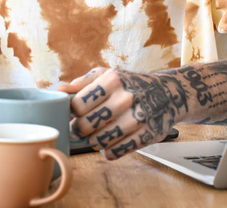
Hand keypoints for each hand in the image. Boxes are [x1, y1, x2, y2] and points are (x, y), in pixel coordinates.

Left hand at [56, 67, 186, 159]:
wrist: (167, 93)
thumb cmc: (130, 84)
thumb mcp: (107, 75)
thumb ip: (82, 83)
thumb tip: (58, 90)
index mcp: (112, 80)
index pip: (78, 105)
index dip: (70, 114)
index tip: (71, 116)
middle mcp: (125, 98)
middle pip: (87, 125)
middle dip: (79, 130)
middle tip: (80, 129)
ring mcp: (138, 117)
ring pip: (100, 140)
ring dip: (94, 141)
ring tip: (96, 136)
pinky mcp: (147, 135)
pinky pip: (117, 151)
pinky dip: (109, 151)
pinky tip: (109, 144)